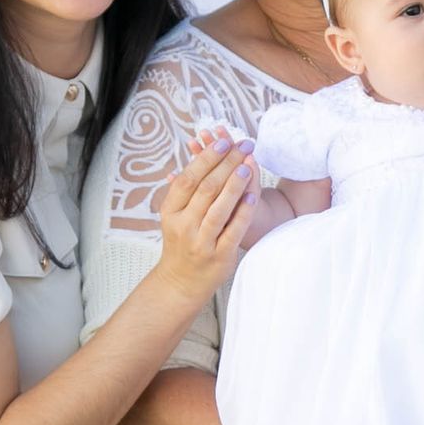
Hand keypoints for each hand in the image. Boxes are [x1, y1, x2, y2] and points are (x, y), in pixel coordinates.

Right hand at [152, 126, 256, 302]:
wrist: (181, 281)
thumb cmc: (182, 242)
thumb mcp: (175, 215)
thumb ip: (187, 189)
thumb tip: (202, 154)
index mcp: (171, 211)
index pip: (189, 178)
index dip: (206, 158)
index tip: (223, 143)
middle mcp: (184, 226)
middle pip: (206, 188)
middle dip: (226, 164)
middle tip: (243, 146)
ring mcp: (201, 242)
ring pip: (219, 208)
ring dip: (235, 184)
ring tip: (247, 165)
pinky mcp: (219, 256)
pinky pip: (234, 230)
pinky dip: (243, 212)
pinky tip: (252, 195)